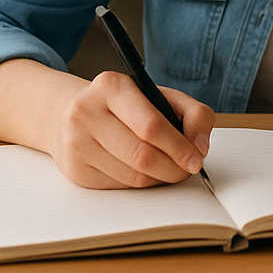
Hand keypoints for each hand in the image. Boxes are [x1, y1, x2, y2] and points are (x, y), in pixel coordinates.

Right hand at [48, 71, 214, 188]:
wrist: (72, 114)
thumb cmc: (125, 105)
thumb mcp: (161, 96)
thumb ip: (194, 114)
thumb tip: (200, 147)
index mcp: (110, 86)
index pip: (151, 125)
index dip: (179, 147)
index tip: (196, 159)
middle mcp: (86, 112)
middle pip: (142, 155)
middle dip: (173, 168)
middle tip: (187, 169)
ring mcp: (76, 143)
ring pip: (133, 176)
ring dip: (159, 178)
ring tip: (169, 168)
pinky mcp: (75, 170)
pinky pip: (120, 186)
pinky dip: (140, 183)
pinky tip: (143, 170)